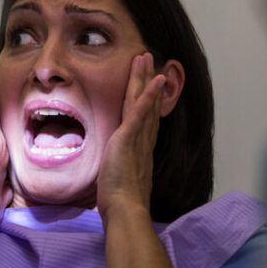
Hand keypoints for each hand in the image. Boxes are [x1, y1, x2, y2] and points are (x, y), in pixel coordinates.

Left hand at [97, 52, 165, 218]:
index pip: (143, 118)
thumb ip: (117, 169)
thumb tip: (112, 171)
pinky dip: (148, 95)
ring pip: (143, 101)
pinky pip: (140, 112)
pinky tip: (154, 79)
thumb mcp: (116, 178)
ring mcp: (138, 138)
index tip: (149, 84)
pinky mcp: (130, 138)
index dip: (146, 99)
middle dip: (147, 81)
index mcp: (138, 149)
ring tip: (147, 58)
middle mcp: (142, 140)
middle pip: (146, 104)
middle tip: (150, 60)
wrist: (124, 209)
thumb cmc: (119, 200)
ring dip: (146, 79)